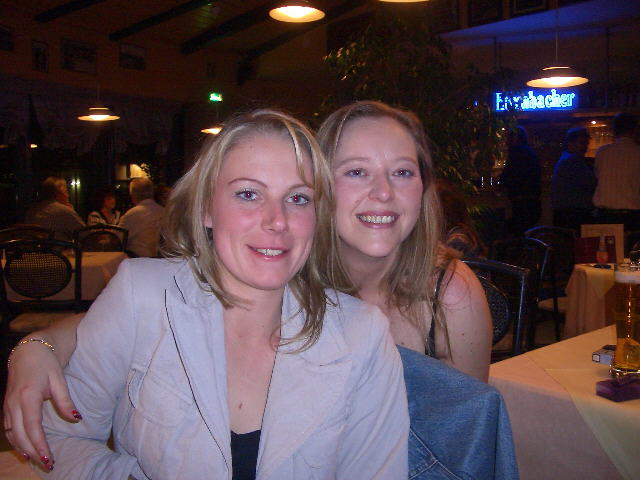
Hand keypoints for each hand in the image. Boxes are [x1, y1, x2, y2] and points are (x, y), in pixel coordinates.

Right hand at [3, 340, 79, 470]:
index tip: (49, 457)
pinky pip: (9, 430)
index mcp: (28, 396)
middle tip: (48, 464)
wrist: (28, 352)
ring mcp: (7, 406)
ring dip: (24, 450)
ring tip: (39, 461)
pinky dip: (17, 442)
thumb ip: (65, 400)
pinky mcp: (6, 408)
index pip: (32, 426)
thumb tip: (76, 418)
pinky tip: (25, 451)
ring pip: (12, 434)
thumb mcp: (59, 379)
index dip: (39, 444)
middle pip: (20, 435)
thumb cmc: (46, 364)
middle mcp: (14, 404)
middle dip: (33, 452)